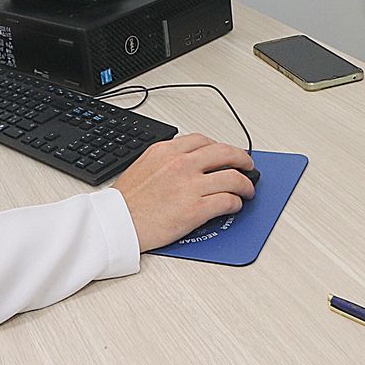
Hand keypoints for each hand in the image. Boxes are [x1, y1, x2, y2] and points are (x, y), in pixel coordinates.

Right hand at [113, 134, 255, 251]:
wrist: (117, 223)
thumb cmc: (126, 202)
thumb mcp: (144, 165)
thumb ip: (167, 160)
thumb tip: (189, 163)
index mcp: (166, 151)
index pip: (203, 141)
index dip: (220, 147)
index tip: (226, 153)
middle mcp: (181, 164)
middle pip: (225, 153)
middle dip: (242, 159)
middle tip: (247, 165)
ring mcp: (190, 185)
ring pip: (232, 177)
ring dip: (245, 183)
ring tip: (247, 189)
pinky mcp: (196, 208)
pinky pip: (227, 200)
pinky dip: (236, 202)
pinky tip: (235, 205)